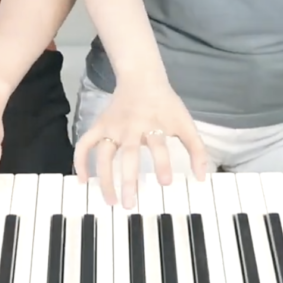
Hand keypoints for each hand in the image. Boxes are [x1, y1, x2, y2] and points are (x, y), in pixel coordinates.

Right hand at [74, 80, 206, 208]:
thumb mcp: (185, 123)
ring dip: (104, 178)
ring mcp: (112, 127)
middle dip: (127, 179)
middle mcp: (130, 127)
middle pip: (127, 154)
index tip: (166, 183)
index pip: (158, 145)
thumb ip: (196, 149)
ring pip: (104, 154)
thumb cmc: (165, 104)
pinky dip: (80, 161)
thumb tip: (202, 177)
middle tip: (129, 204)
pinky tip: (83, 180)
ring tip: (110, 200)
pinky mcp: (99, 125)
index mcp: (153, 125)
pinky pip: (84, 144)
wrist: (142, 78)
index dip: (162, 163)